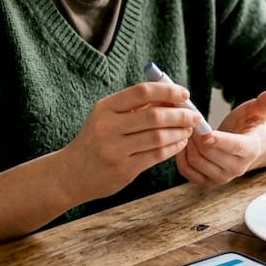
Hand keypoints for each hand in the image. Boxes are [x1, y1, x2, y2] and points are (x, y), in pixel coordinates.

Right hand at [63, 82, 201, 199]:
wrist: (71, 174)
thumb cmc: (96, 140)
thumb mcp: (107, 117)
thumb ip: (135, 108)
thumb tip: (172, 97)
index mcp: (105, 108)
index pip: (142, 92)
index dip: (167, 91)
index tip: (184, 94)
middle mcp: (108, 127)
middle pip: (154, 116)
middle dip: (180, 114)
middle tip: (194, 115)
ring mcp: (115, 150)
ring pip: (158, 137)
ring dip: (180, 132)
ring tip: (189, 129)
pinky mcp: (123, 170)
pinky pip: (156, 155)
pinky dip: (173, 147)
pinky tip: (180, 143)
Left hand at [175, 88, 265, 187]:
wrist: (242, 148)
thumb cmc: (247, 126)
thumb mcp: (255, 112)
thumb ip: (264, 103)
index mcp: (250, 150)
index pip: (233, 146)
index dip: (218, 140)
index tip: (205, 132)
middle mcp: (237, 169)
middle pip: (208, 153)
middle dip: (197, 135)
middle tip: (191, 122)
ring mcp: (221, 179)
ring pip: (195, 161)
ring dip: (188, 143)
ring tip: (189, 130)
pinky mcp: (206, 183)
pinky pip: (186, 170)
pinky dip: (181, 155)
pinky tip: (186, 143)